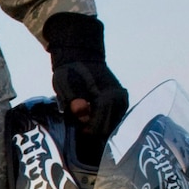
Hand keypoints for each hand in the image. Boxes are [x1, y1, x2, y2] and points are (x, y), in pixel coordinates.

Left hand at [43, 14, 128, 159]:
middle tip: (80, 120)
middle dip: (91, 129)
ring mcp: (123, 102)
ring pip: (110, 127)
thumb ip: (73, 100)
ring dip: (97, 125)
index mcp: (108, 96)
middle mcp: (120, 100)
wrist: (82, 58)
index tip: (77, 125)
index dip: (85, 130)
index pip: (99, 126)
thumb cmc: (70, 72)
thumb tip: (82, 112)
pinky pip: (112, 121)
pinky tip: (92, 114)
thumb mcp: (65, 85)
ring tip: (85, 115)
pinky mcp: (122, 104)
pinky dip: (102, 121)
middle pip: (105, 129)